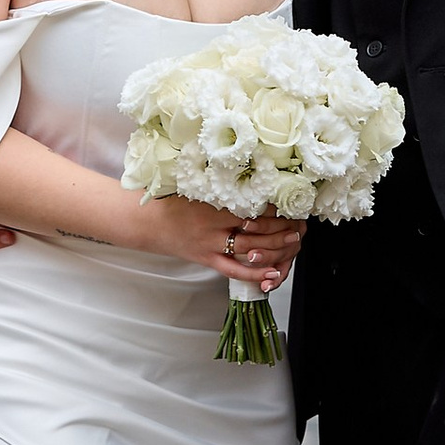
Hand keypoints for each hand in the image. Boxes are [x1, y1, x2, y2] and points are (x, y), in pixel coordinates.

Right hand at [145, 199, 304, 292]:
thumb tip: (249, 171)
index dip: (274, 206)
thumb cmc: (170, 201)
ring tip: (293, 240)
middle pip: (256, 229)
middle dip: (281, 226)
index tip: (289, 202)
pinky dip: (255, 273)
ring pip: (250, 250)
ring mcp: (211, 246)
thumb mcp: (195, 186)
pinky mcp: (207, 260)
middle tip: (299, 222)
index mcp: (212, 206)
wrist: (145, 223)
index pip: (251, 207)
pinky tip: (272, 272)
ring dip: (275, 246)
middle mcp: (213, 228)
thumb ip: (220, 183)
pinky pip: (234, 271)